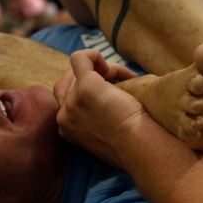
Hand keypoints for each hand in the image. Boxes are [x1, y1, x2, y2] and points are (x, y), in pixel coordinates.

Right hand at [53, 50, 146, 165]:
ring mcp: (72, 101)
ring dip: (106, 71)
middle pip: (72, 82)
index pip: (67, 97)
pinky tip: (117, 69)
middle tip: (120, 85)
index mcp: (66, 128)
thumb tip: (108, 95)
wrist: (139, 147)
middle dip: (95, 78)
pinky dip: (95, 55)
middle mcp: (63, 115)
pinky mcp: (85, 87)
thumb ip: (96, 118)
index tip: (111, 96)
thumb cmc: (132, 143)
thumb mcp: (105, 134)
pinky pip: (81, 58)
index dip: (87, 90)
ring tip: (127, 81)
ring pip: (81, 70)